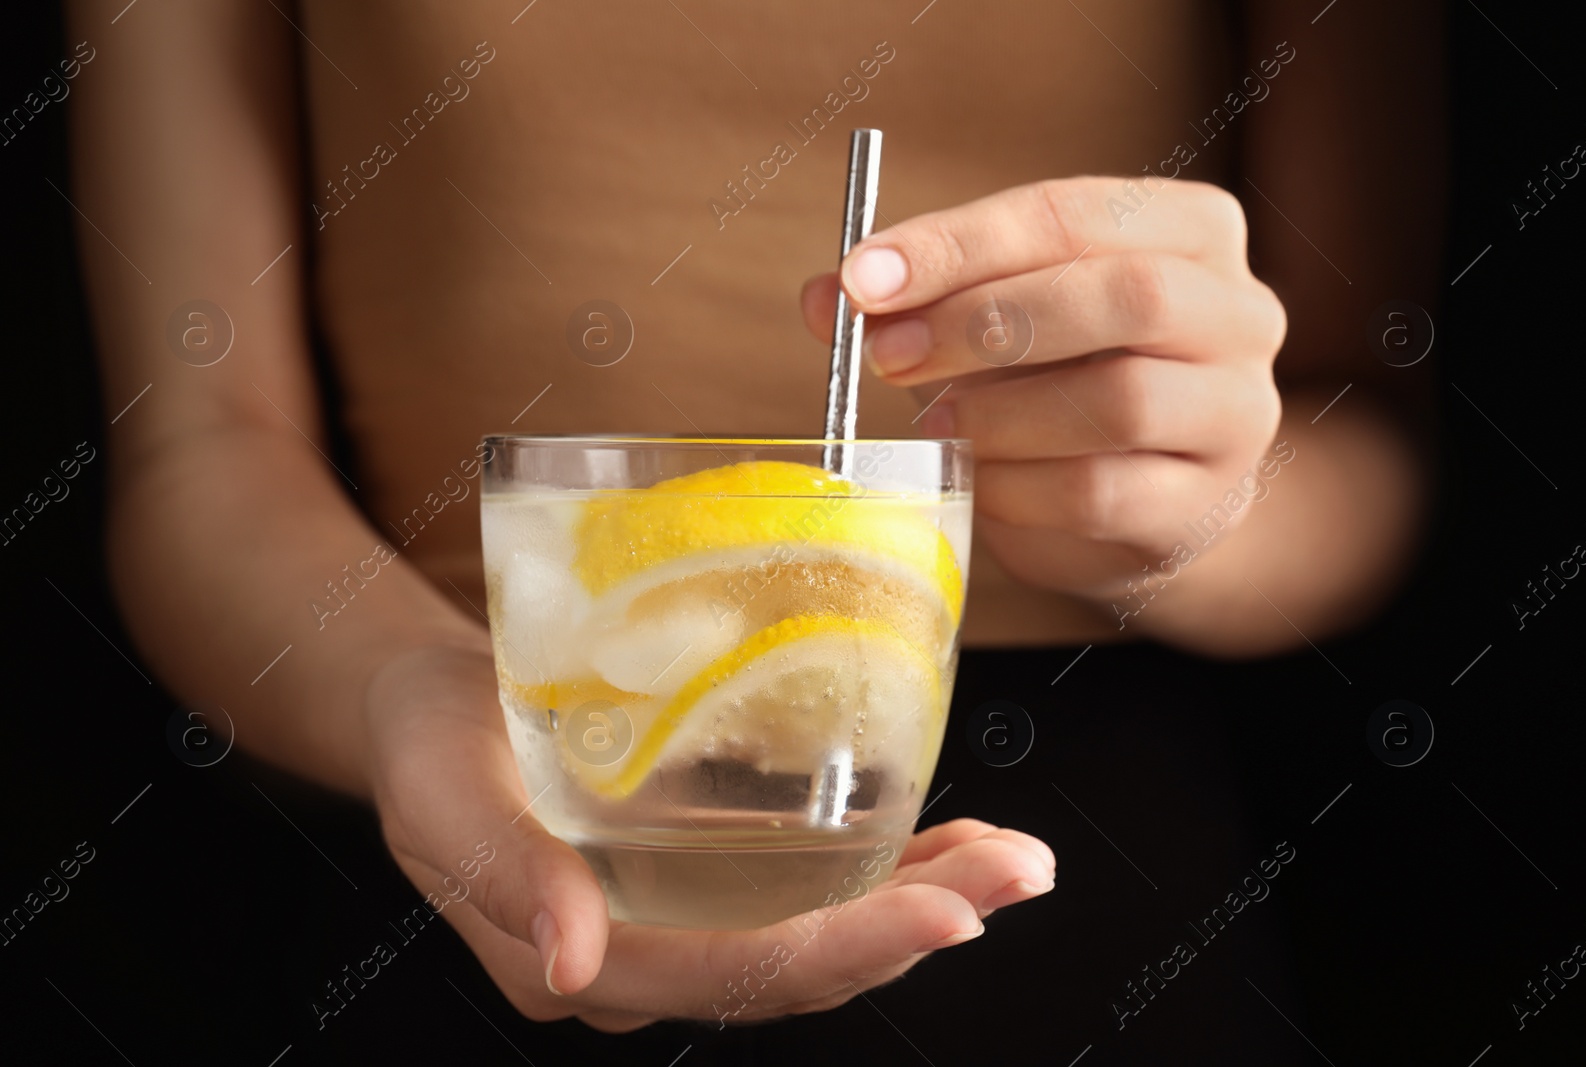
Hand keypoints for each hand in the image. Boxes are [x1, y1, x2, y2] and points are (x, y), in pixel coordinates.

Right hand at [364, 643, 1054, 1030]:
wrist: (427, 704)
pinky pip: (803, 894)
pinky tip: (950, 840)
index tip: (947, 912)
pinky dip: (885, 870)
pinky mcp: (701, 879)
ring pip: (815, 938)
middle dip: (916, 927)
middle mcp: (643, 961)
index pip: (730, 977)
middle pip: (797, 967)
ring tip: (1016, 861)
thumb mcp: (441, 788)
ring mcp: (678, 924)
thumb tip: (574, 958)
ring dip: (923, 903)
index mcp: (580, 962)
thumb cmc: (427, 737)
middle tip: (1019, 873)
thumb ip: (500, 870)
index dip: (844, 951)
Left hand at [802, 177, 1287, 599]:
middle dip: (984, 321)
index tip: (863, 277)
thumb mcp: (997, 316)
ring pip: (1119, 399)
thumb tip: (827, 295)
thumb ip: (918, 297)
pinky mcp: (1203, 507)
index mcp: (1191, 231)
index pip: (1072, 213)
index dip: (959, 244)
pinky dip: (1015, 487)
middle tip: (886, 356)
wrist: (1142, 501)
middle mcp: (1239, 312)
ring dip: (999, 412)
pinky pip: (1101, 493)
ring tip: (933, 424)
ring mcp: (1235, 414)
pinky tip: (975, 478)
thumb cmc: (1064, 381)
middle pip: (1122, 296)